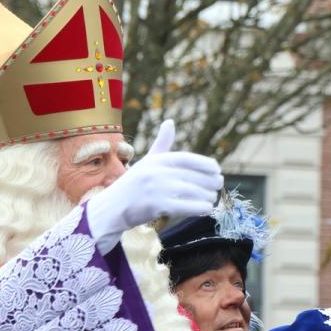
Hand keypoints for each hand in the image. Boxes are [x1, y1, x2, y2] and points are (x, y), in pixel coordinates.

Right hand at [86, 120, 222, 252]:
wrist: (112, 209)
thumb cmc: (134, 185)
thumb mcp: (147, 162)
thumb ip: (162, 144)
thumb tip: (170, 122)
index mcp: (156, 160)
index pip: (188, 159)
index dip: (205, 164)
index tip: (217, 170)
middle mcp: (156, 172)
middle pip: (193, 176)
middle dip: (210, 182)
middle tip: (219, 185)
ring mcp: (156, 189)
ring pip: (192, 191)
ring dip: (207, 196)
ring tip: (212, 198)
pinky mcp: (157, 206)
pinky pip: (186, 206)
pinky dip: (199, 208)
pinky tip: (207, 208)